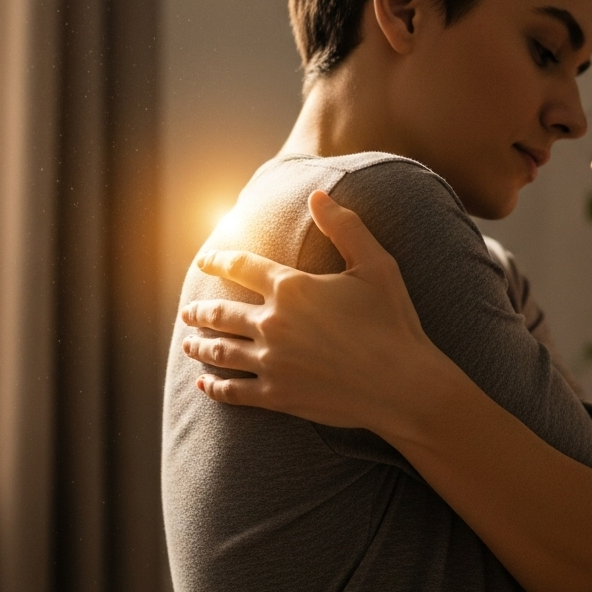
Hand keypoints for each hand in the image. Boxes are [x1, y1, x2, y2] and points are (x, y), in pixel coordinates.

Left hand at [180, 190, 436, 426]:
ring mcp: (271, 362)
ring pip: (221, 351)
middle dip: (201, 311)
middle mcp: (273, 323)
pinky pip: (234, 391)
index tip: (205, 261)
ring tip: (190, 342)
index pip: (241, 266)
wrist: (402, 385)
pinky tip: (205, 384)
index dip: (218, 260)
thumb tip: (318, 196)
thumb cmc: (394, 322)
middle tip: (189, 311)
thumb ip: (345, 227)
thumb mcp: (375, 265)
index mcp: (292, 288)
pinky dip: (215, 387)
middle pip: (221, 313)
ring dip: (200, 345)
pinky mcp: (277, 396)